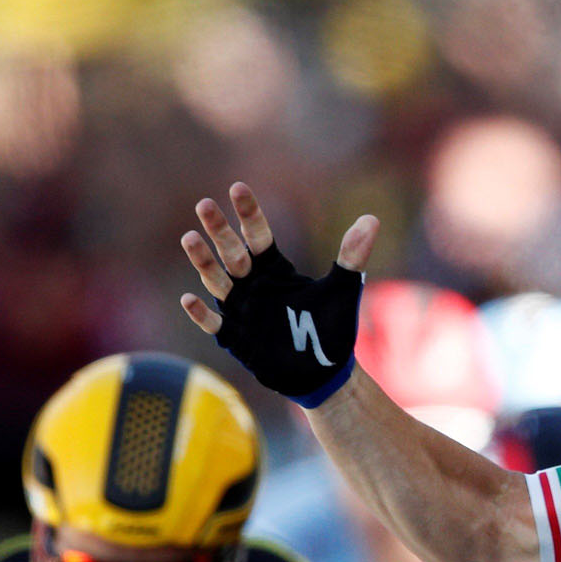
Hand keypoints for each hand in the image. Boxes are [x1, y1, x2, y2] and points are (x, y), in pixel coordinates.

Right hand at [179, 183, 378, 402]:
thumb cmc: (332, 328)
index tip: (238, 188)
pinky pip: (214, 324)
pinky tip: (188, 299)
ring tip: (189, 238)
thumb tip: (372, 219)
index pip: (258, 235)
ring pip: (217, 282)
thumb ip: (352, 255)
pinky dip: (202, 313)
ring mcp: (242, 311)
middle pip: (232, 253)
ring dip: (203, 263)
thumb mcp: (344, 289)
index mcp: (275, 270)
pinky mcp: (237, 338)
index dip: (248, 213)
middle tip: (204, 205)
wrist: (326, 373)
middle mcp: (253, 286)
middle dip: (219, 230)